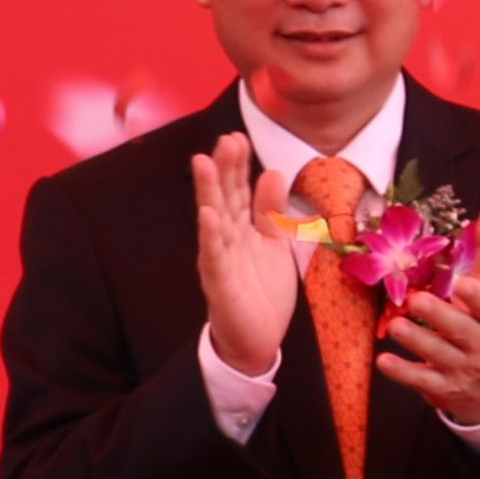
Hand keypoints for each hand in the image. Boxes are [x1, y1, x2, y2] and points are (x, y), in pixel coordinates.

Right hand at [188, 137, 309, 381]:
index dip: (237, 165)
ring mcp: (219, 260)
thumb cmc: (263, 291)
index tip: (237, 137)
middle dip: (224, 169)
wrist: (257, 341)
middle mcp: (225, 239)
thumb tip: (272, 171)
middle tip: (225, 138)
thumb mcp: (275, 244)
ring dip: (209, 192)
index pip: (237, 191)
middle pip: (224, 198)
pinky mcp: (220, 283)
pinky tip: (207, 215)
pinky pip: (213, 256)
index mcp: (240, 229)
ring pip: (213, 220)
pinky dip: (210, 235)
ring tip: (204, 162)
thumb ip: (271, 211)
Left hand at [374, 207, 479, 430]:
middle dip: (440, 317)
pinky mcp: (442, 387)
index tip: (462, 283)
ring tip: (395, 325)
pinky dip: (402, 372)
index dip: (477, 296)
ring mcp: (462, 368)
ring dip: (416, 341)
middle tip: (417, 300)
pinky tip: (382, 360)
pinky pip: (421, 380)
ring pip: (438, 355)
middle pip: (461, 331)